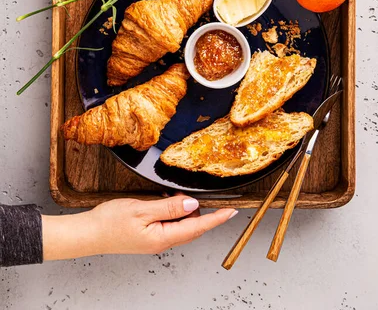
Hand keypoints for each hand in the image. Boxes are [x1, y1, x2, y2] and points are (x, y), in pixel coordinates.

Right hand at [42, 196, 236, 259]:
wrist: (89, 234)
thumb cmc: (110, 222)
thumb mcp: (141, 209)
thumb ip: (168, 207)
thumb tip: (191, 204)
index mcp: (163, 237)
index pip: (197, 227)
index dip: (216, 219)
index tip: (232, 212)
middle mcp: (162, 242)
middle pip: (191, 227)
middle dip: (198, 211)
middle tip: (191, 193)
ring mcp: (156, 240)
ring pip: (180, 225)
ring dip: (182, 210)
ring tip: (171, 197)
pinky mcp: (149, 236)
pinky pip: (169, 224)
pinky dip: (172, 212)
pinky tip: (163, 202)